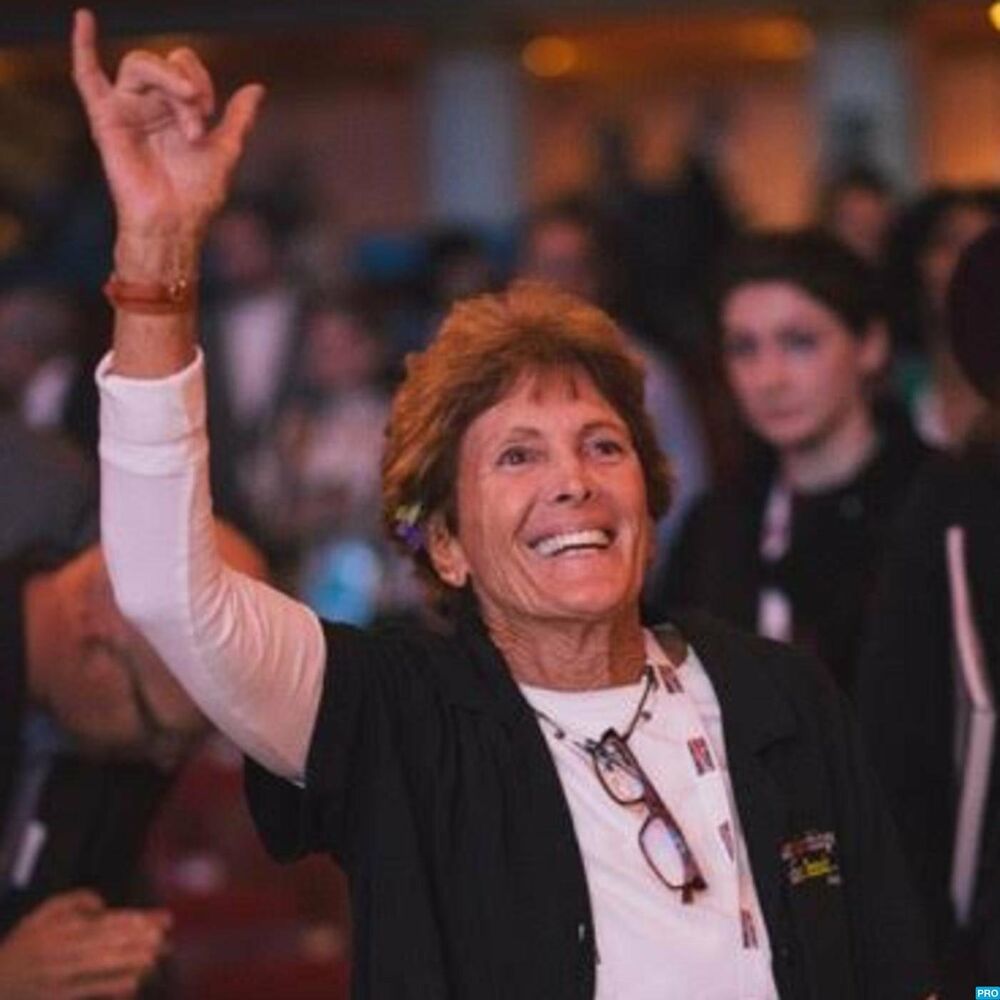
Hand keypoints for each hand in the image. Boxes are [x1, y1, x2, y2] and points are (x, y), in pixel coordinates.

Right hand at [0, 890, 170, 999]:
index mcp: (62, 929)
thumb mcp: (40, 915)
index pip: (106, 922)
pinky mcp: (60, 998)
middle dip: (139, 939)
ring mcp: (61, 977)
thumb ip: (73, 900)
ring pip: (103, 966)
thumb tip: (102, 904)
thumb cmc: (21, 948)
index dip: (135, 920)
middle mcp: (63, 951)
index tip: (158, 920)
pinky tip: (134, 983)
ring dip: (132, 961)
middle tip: (163, 936)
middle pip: (109, 942)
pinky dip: (113, 987)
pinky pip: (91, 991)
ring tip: (156, 956)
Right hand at [71, 8, 263, 241]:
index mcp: (175, 109)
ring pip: (140, 65)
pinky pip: (86, 76)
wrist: (176, 224)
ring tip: (190, 121)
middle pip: (164, 63)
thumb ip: (238, 119)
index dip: (201, 81)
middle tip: (200, 118)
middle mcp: (149, 105)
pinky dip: (81, 46)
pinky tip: (83, 19)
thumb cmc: (197, 196)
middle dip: (188, 85)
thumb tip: (256, 88)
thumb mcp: (226, 150)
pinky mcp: (106, 120)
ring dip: (168, 82)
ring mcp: (126, 109)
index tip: (210, 114)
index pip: (185, 66)